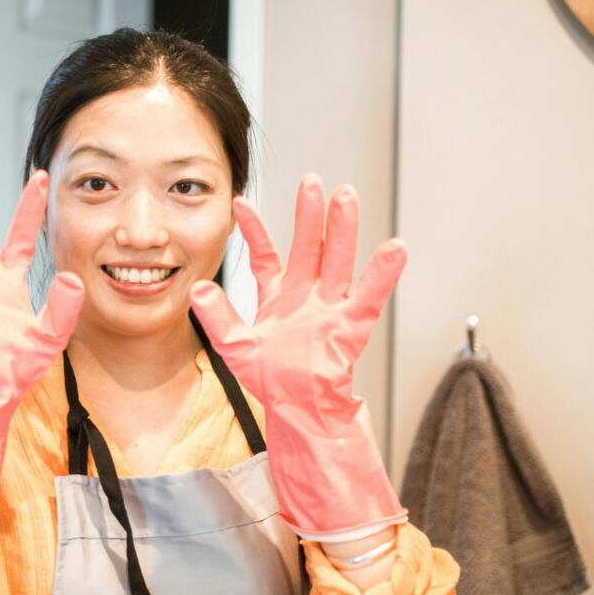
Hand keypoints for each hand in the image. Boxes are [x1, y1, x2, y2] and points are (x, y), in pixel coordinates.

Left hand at [189, 174, 406, 539]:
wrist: (299, 412)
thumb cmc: (273, 380)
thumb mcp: (235, 347)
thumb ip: (217, 317)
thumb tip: (197, 288)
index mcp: (280, 296)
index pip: (266, 255)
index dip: (254, 230)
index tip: (240, 202)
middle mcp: (307, 296)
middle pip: (310, 247)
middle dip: (310, 215)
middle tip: (312, 182)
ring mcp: (330, 308)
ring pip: (338, 262)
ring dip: (342, 231)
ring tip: (345, 197)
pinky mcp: (350, 327)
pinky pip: (370, 297)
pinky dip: (382, 274)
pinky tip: (395, 248)